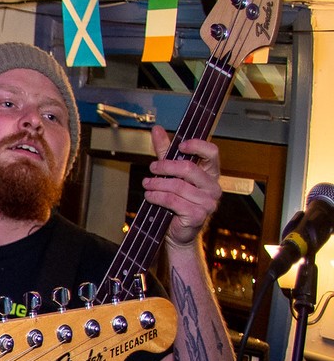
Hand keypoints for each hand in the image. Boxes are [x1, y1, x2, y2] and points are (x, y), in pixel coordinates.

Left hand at [145, 127, 222, 245]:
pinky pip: (173, 201)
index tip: (180, 145)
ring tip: (147, 184)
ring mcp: (208, 202)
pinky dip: (157, 197)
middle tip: (152, 168)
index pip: (212, 153)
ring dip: (157, 184)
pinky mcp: (198, 215)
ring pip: (178, 186)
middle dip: (166, 166)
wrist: (176, 231)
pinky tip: (150, 196)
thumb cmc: (176, 200)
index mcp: (211, 173)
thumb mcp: (170, 173)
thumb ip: (165, 152)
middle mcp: (213, 187)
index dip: (197, 146)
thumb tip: (157, 129)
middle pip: (189, 169)